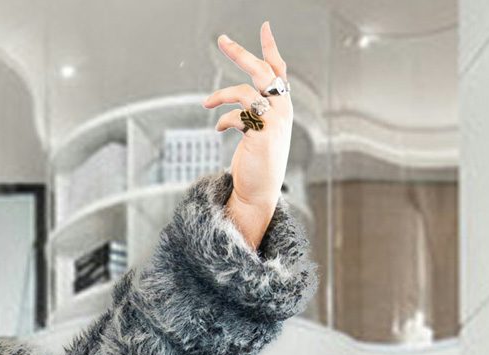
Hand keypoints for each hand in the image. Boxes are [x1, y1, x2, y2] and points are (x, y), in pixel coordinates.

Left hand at [204, 22, 292, 235]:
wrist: (259, 192)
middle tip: (221, 40)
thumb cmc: (256, 163)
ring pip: (244, 91)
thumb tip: (232, 96)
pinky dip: (224, 119)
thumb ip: (253, 110)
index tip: (265, 27)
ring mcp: (275, 121)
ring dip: (220, 94)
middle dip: (240, 53)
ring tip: (206, 103)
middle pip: (261, 71)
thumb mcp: (258, 131)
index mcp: (282, 105)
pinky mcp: (262, 133)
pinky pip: (237, 115)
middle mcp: (282, 109)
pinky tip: (219, 129)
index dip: (270, 48)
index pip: (278, 70)